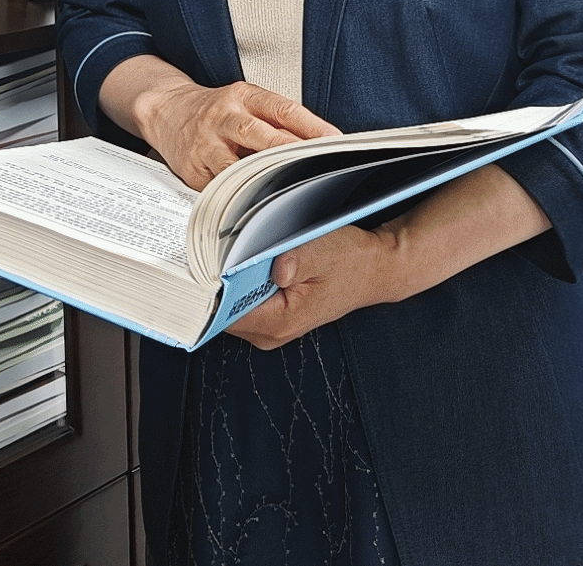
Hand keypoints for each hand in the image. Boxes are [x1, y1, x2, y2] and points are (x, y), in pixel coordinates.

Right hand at [137, 79, 339, 190]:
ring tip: (287, 191)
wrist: (166, 110)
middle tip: (315, 164)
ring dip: (262, 179)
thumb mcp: (246, 102)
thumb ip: (276, 121)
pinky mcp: (192, 168)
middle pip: (258, 135)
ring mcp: (205, 144)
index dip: (310, 125)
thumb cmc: (216, 110)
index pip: (282, 109)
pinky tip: (254, 204)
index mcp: (243, 96)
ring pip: (236, 165)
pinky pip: (219, 187)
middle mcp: (223, 117)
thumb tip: (317, 143)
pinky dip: (238, 196)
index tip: (334, 139)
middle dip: (288, 151)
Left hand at [228, 225, 399, 349]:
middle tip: (224, 252)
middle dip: (220, 283)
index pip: (226, 314)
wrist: (374, 271)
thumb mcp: (324, 251)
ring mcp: (273, 328)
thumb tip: (272, 268)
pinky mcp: (275, 318)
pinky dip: (244, 284)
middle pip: (224, 312)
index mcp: (281, 321)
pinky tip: (255, 265)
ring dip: (233, 282)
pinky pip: (245, 303)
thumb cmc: (351, 262)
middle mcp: (273, 332)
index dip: (213, 289)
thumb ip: (296, 261)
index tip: (208, 265)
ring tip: (245, 255)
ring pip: (232, 308)